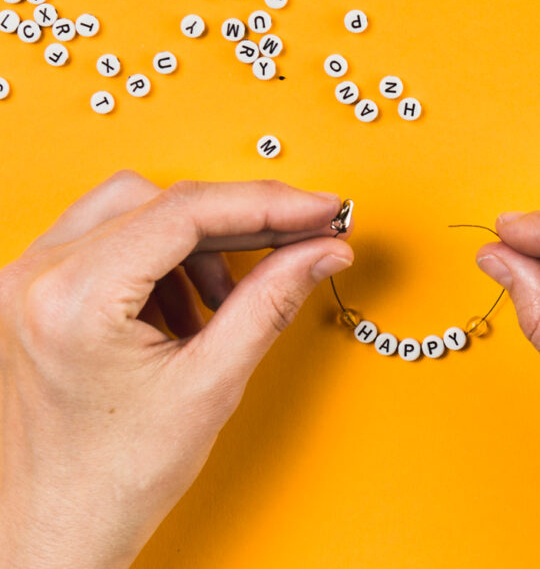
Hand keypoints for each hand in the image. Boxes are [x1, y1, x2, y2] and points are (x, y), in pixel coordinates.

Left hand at [0, 171, 352, 568]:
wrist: (57, 528)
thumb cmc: (114, 477)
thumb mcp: (211, 384)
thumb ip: (272, 301)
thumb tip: (320, 252)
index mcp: (73, 297)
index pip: (186, 211)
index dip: (266, 203)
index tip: (317, 209)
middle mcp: (38, 274)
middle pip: (161, 200)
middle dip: (238, 219)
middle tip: (298, 235)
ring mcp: (32, 278)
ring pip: (137, 209)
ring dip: (197, 241)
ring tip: (223, 298)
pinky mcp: (41, 288)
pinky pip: (115, 238)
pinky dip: (165, 259)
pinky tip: (186, 306)